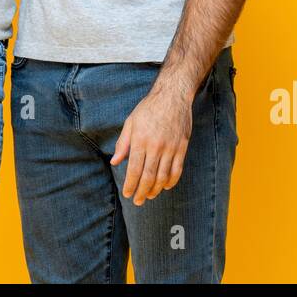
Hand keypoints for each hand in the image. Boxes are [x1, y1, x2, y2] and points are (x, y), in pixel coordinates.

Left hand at [111, 87, 191, 204]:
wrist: (173, 95)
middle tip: (138, 201)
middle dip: (142, 191)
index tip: (127, 194)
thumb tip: (115, 162)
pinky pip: (177, 169)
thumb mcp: (131, 122)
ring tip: (149, 195)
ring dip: (155, 189)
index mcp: (140, 140)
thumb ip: (123, 143)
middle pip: (148, 176)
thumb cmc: (149, 108)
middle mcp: (155, 145)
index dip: (130, 184)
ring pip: (163, 176)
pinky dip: (171, 181)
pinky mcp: (182, 147)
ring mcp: (170, 147)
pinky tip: (165, 187)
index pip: (134, 169)